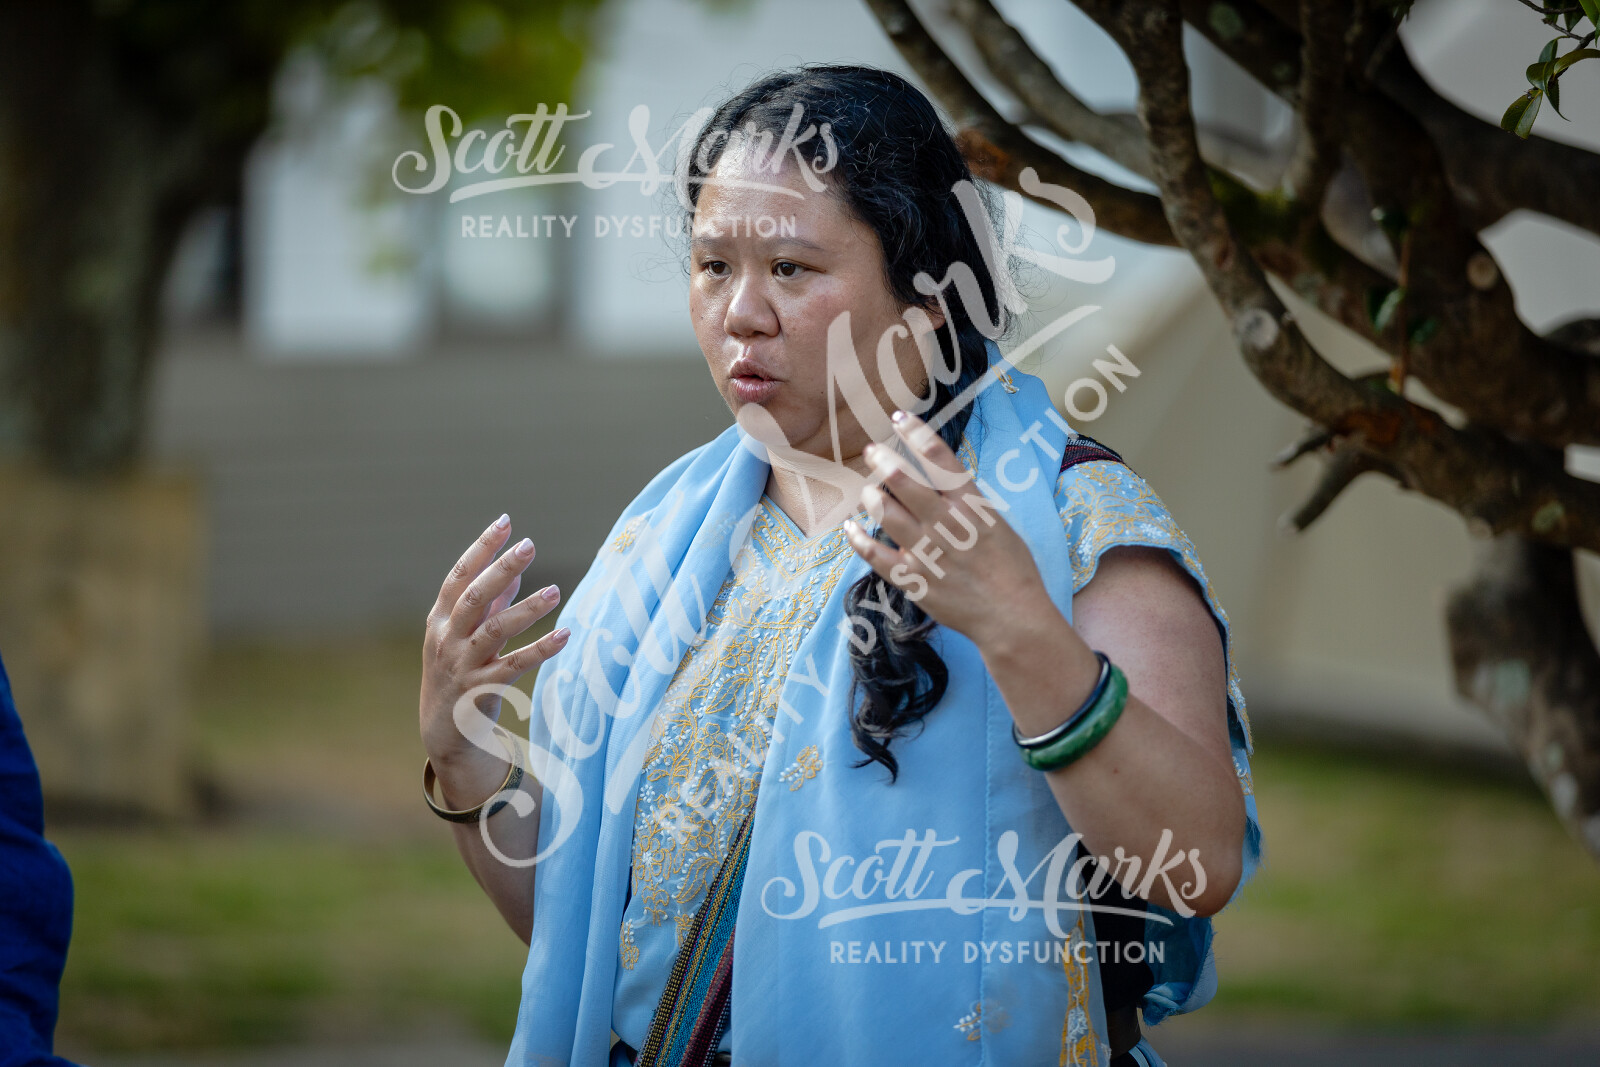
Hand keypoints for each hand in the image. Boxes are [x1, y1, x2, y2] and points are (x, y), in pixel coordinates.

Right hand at [419, 514, 569, 767]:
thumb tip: (512, 574)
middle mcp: (446, 640)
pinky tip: (565, 634)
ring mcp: (462, 666)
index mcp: (439, 621)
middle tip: (529, 545)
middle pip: (474, 598)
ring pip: (495, 631)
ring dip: (527, 609)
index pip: (458, 576)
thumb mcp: (463, 636)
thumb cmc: (457, 674)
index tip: (505, 522)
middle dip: (501, 569)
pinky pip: (515, 665)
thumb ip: (488, 606)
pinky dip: (540, 649)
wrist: (444, 733)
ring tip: (556, 590)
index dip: (481, 549)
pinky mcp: (482, 690)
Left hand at [842, 410, 1053, 651]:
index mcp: (971, 505)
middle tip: (873, 452)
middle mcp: (946, 523)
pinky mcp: (912, 579)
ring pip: (884, 511)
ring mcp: (926, 551)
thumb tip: (945, 485)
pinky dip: (858, 539)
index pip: (939, 458)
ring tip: (867, 490)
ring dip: (871, 495)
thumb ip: (969, 504)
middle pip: (903, 479)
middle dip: (883, 459)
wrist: (1012, 616)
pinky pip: (874, 554)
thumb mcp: (999, 525)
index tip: (899, 419)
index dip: (916, 433)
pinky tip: (851, 528)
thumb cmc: (1013, 571)